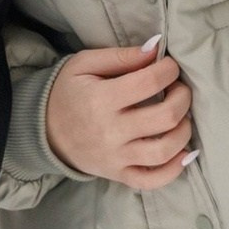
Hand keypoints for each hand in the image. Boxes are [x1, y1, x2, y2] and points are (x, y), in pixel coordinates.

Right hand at [45, 42, 194, 189]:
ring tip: (182, 116)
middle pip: (164, 117)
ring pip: (164, 151)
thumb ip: (121, 56)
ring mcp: (116, 158)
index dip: (168, 70)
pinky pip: (153, 180)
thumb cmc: (68, 91)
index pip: (148, 82)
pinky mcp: (118, 175)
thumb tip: (155, 48)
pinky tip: (183, 151)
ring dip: (184, 131)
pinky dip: (174, 169)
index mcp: (101, 98)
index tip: (170, 65)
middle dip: (182, 98)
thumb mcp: (85, 63)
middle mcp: (111, 131)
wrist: (44, 130)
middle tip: (180, 88)